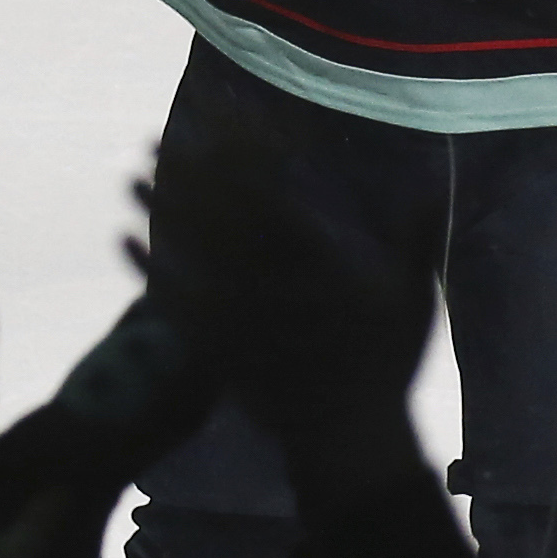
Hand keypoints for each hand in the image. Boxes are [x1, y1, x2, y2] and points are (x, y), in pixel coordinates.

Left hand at [135, 113, 429, 467]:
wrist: (350, 438)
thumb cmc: (384, 363)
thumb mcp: (412, 294)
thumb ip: (416, 234)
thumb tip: (432, 180)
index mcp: (311, 260)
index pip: (270, 192)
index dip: (240, 153)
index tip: (221, 120)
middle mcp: (265, 279)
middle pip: (213, 213)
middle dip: (184, 173)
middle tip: (153, 139)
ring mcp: (235, 313)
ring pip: (184, 247)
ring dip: (156, 211)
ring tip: (128, 177)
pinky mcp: (214, 341)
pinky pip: (170, 298)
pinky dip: (147, 269)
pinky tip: (124, 242)